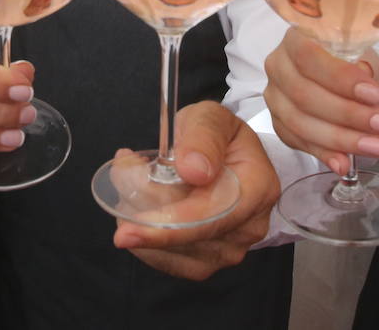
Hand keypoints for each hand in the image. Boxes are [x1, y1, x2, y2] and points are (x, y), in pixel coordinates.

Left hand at [112, 101, 278, 280]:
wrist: (221, 155)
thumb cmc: (215, 135)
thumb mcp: (211, 117)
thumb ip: (204, 137)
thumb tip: (194, 170)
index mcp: (258, 186)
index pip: (215, 215)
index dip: (172, 224)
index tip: (131, 227)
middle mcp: (250, 224)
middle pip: (192, 239)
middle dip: (148, 219)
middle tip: (120, 188)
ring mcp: (231, 247)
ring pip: (176, 253)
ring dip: (144, 226)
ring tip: (131, 185)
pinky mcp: (209, 259)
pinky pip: (170, 261)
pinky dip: (146, 240)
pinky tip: (138, 210)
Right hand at [263, 28, 378, 172]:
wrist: (338, 76)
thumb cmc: (350, 61)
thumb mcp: (364, 54)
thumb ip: (364, 64)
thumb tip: (364, 78)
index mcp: (295, 39)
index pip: (308, 56)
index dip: (340, 78)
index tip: (374, 94)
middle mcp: (277, 66)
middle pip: (303, 94)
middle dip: (348, 114)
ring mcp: (274, 97)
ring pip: (299, 122)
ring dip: (340, 138)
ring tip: (374, 146)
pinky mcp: (278, 123)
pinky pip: (297, 142)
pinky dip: (323, 154)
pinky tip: (344, 163)